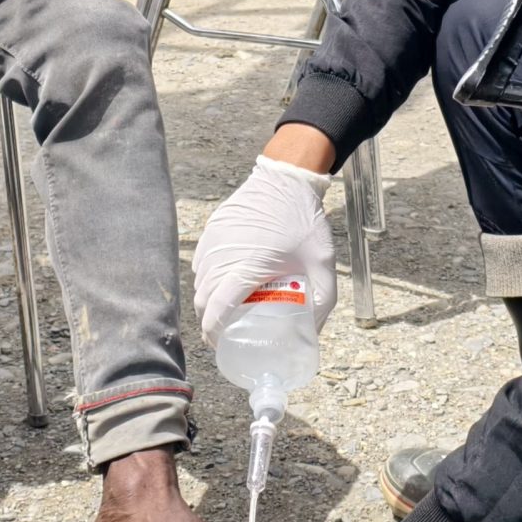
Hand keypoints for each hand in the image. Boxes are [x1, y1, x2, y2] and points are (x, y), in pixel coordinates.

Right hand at [192, 156, 337, 346]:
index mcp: (245, 267)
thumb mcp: (322, 263)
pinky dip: (205, 277)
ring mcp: (213, 240)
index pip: (216, 308)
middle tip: (223, 332)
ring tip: (223, 310)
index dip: (213, 331)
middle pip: (202, 299)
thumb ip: (323, 300)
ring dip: (206, 299)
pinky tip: (221, 282)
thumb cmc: (304, 220)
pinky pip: (200, 261)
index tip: (219, 344)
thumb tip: (312, 332)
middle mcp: (222, 255)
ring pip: (199, 281)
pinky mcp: (211, 229)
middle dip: (208, 320)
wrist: (287, 178)